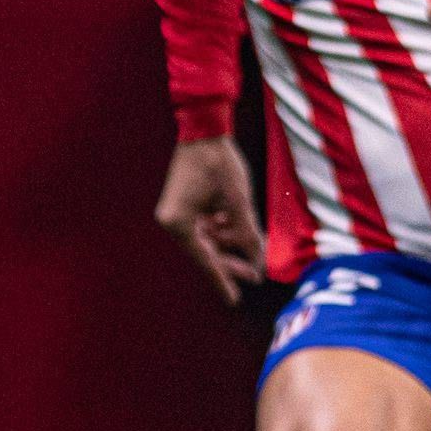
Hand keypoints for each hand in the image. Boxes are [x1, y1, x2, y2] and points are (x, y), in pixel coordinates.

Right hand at [155, 137, 264, 304]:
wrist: (203, 130)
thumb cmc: (219, 163)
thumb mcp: (239, 201)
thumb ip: (248, 233)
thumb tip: (258, 262)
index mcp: (179, 223)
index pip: (205, 259)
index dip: (223, 280)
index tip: (235, 300)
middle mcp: (172, 221)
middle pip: (205, 252)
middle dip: (230, 261)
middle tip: (254, 275)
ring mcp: (176, 213)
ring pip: (206, 239)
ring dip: (228, 241)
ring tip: (251, 242)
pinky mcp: (182, 205)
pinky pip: (203, 226)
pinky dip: (221, 228)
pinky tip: (237, 225)